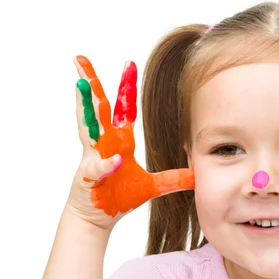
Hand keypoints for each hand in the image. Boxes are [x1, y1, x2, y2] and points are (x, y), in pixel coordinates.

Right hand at [67, 56, 193, 228]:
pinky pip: (98, 168)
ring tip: (81, 85)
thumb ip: (173, 179)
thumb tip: (197, 176)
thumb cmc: (120, 198)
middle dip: (93, 84)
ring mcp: (94, 158)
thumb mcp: (153, 187)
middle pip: (98, 109)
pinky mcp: (90, 177)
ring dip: (84, 107)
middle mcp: (104, 145)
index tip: (129, 64)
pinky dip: (106, 165)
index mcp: (119, 142)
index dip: (126, 88)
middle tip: (82, 60)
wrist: (98, 218)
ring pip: (86, 128)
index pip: (123, 110)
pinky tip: (117, 161)